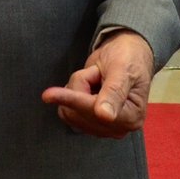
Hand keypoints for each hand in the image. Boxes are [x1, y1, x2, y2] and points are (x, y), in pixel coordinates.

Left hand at [40, 30, 154, 138]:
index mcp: (132, 116)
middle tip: (97, 71)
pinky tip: (89, 85)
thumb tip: (104, 116)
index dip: (74, 100)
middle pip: (78, 114)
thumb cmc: (128, 57)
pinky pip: (67, 111)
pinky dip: (73, 93)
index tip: (47, 95)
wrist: (125, 51)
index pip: (96, 113)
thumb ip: (113, 92)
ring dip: (77, 87)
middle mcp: (118, 127)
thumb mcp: (122, 68)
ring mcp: (103, 126)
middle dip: (82, 84)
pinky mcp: (90, 122)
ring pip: (70, 112)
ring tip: (95, 76)